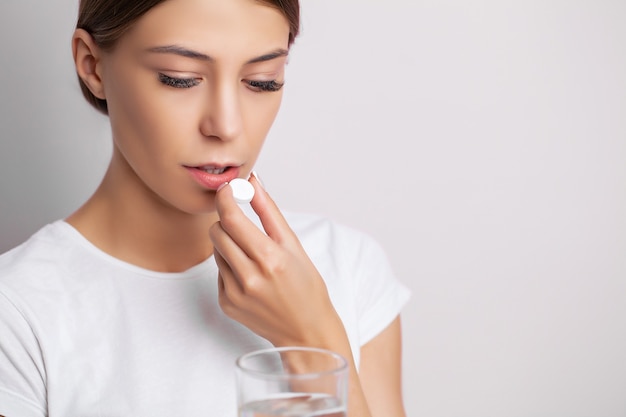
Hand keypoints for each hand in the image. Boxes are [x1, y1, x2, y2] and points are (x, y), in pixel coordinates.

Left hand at [209, 174, 346, 347]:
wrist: (306, 331)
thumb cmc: (306, 287)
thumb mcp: (294, 245)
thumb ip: (269, 211)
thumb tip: (253, 182)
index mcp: (270, 259)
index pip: (232, 219)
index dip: (225, 198)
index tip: (227, 190)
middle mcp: (250, 277)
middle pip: (217, 232)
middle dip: (226, 220)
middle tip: (242, 221)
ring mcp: (235, 293)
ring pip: (216, 250)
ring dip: (229, 244)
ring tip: (253, 255)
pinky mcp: (226, 304)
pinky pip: (218, 271)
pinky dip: (230, 265)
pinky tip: (251, 276)